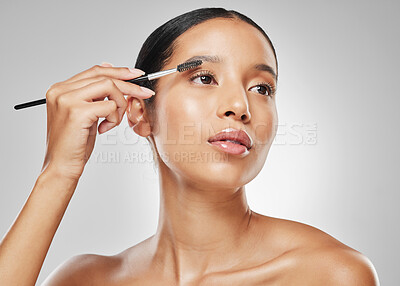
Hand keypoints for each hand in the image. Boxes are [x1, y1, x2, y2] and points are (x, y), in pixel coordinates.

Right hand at [40, 63, 154, 181]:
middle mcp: (61, 91)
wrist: (61, 167)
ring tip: (114, 120)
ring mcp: (67, 100)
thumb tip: (111, 73)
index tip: (136, 75)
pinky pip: (109, 106)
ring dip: (120, 104)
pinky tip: (105, 129)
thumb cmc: (73, 144)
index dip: (118, 71)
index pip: (95, 71)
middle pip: (104, 76)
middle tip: (144, 93)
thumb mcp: (85, 114)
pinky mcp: (77, 112)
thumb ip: (94, 95)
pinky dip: (114, 118)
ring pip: (109, 87)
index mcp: (60, 89)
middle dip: (129, 85)